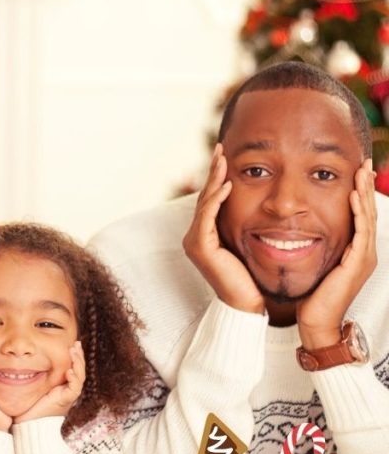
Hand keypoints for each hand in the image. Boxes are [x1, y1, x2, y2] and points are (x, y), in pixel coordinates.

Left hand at [13, 342, 84, 424]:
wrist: (29, 426)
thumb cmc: (29, 409)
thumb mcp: (33, 387)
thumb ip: (35, 376)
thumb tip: (26, 360)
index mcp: (62, 386)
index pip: (73, 368)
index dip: (75, 357)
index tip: (73, 344)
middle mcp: (67, 390)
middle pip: (79, 371)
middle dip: (79, 356)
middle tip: (77, 344)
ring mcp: (67, 396)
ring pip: (80, 378)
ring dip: (78, 364)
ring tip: (74, 352)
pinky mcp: (65, 402)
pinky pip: (74, 389)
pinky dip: (73, 380)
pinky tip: (70, 371)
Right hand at [182, 143, 264, 313]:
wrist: (247, 304)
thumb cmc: (252, 277)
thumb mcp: (248, 243)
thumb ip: (245, 224)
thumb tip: (259, 204)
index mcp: (204, 235)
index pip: (211, 199)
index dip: (217, 177)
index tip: (225, 156)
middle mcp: (195, 237)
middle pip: (205, 196)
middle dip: (213, 171)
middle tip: (221, 149)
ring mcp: (195, 242)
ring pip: (205, 203)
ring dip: (214, 179)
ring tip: (223, 159)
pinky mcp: (201, 248)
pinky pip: (208, 217)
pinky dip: (217, 199)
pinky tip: (227, 185)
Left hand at [297, 159, 376, 348]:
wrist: (315, 322)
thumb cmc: (311, 297)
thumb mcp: (314, 264)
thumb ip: (313, 247)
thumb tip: (297, 231)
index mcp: (354, 252)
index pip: (358, 216)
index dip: (358, 194)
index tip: (355, 172)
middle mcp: (362, 253)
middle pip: (367, 212)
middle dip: (366, 187)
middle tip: (364, 164)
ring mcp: (363, 258)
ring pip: (367, 218)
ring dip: (365, 193)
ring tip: (362, 172)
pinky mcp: (356, 264)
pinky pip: (360, 232)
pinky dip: (358, 212)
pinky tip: (354, 196)